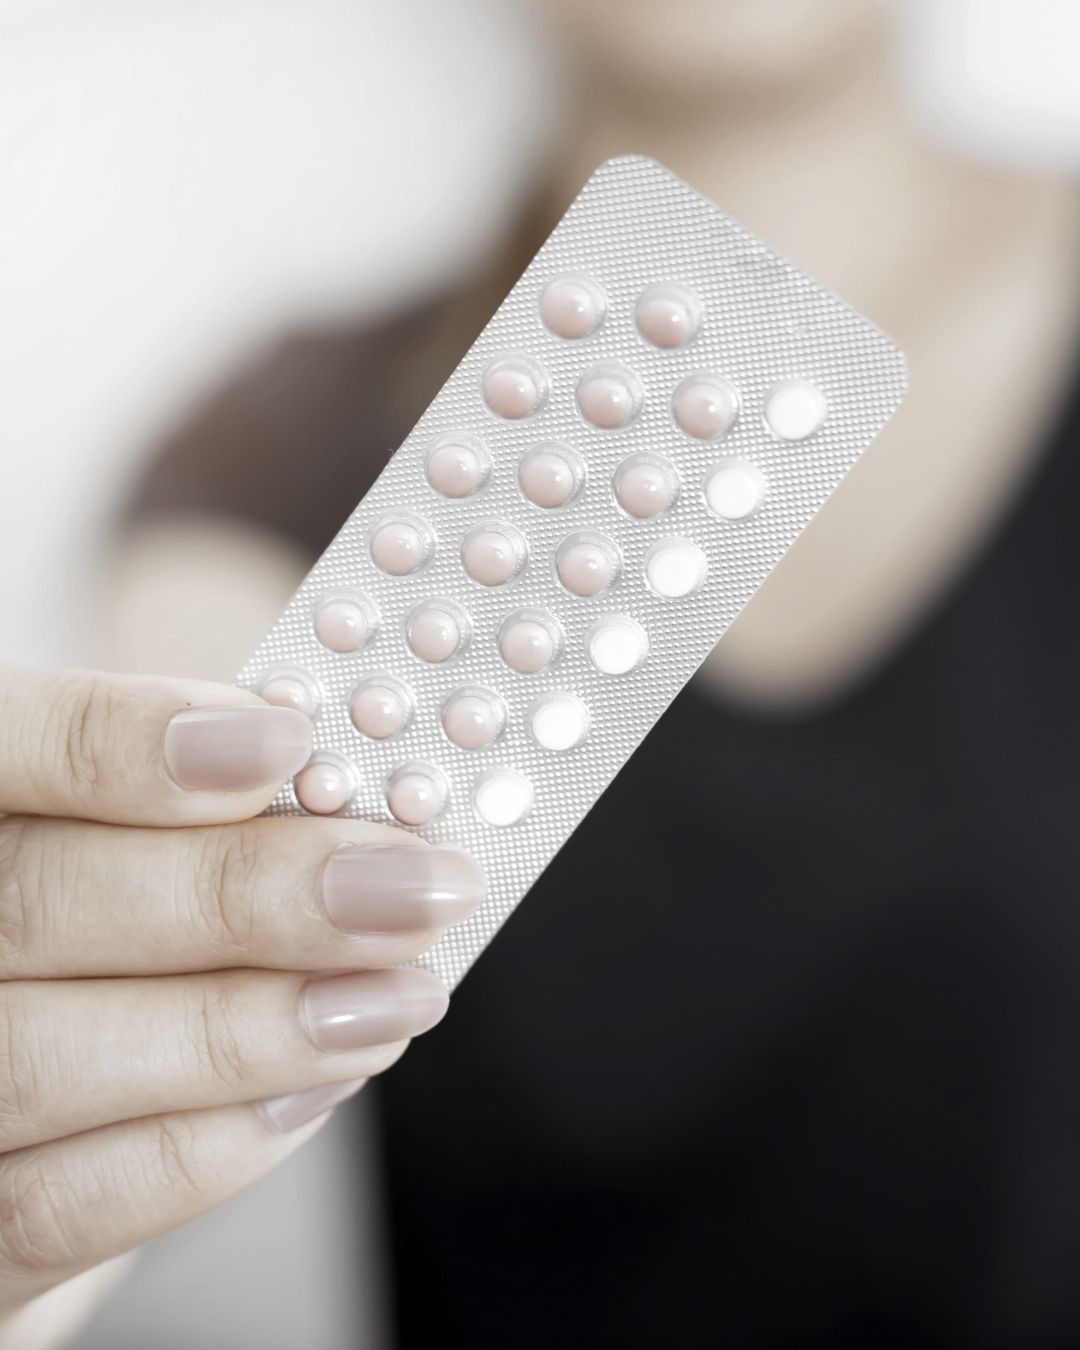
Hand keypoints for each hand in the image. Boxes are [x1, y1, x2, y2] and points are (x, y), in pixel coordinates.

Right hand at [0, 668, 483, 1330]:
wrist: (20, 1112)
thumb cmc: (86, 920)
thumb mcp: (113, 829)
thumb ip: (182, 796)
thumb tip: (328, 777)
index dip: (124, 740)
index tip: (284, 739)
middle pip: (35, 904)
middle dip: (244, 894)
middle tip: (407, 884)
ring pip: (49, 1059)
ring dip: (253, 1029)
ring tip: (397, 994)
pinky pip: (61, 1205)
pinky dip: (211, 1142)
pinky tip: (320, 1083)